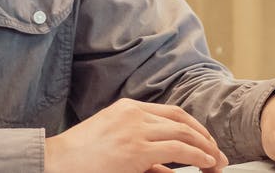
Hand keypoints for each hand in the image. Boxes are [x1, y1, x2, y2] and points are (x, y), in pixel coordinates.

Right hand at [44, 98, 228, 172]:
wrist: (57, 161)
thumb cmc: (80, 157)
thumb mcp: (114, 145)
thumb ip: (142, 153)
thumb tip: (167, 170)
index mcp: (127, 108)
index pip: (171, 113)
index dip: (193, 126)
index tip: (204, 141)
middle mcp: (134, 114)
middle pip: (181, 121)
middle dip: (204, 137)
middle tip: (217, 154)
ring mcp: (135, 129)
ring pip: (184, 133)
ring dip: (205, 148)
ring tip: (216, 161)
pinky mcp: (136, 148)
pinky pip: (178, 150)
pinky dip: (197, 156)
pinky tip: (205, 163)